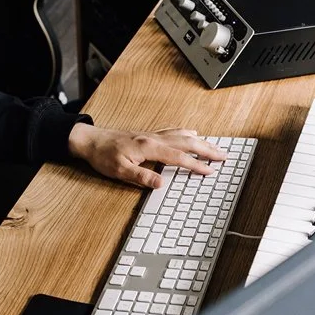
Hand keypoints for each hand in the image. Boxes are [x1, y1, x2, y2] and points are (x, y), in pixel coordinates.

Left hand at [68, 126, 226, 188]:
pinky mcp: (149, 134)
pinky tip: (192, 133)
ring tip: (214, 147)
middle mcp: (154, 138)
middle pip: (187, 142)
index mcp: (149, 147)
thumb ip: (141, 177)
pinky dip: (187, 133)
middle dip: (207, 149)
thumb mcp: (119, 171)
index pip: (179, 157)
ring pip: (183, 135)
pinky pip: (174, 131)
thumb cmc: (103, 156)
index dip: (196, 165)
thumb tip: (160, 184)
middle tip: (223, 156)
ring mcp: (152, 134)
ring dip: (200, 140)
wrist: (91, 140)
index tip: (210, 171)